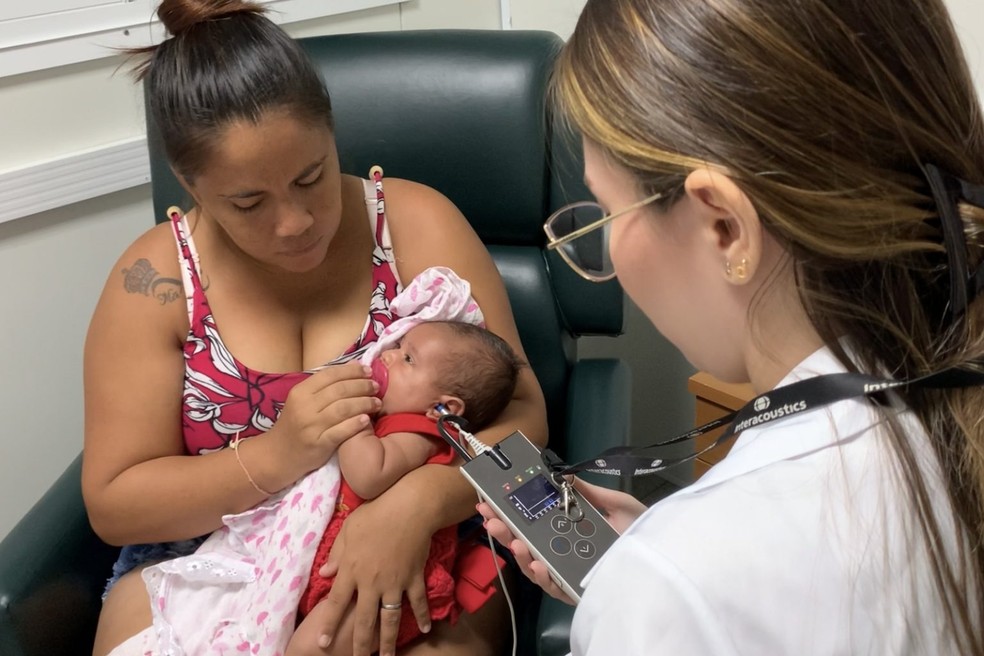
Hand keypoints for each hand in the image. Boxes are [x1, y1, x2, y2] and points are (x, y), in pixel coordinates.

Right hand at [272, 361, 380, 477]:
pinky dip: (355, 424)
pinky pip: (341, 431)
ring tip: (377, 403)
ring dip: (364, 403)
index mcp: (300, 392)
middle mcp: (304, 407)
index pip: (330, 375)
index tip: (369, 371)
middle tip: (376, 387)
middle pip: (340, 390)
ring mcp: (311, 426)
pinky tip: (366, 419)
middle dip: (362, 386)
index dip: (352, 371)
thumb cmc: (294, 425)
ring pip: (343, 408)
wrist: (276, 456)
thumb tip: (354, 365)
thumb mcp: (302, 401)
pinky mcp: (318, 444)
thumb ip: (325, 385)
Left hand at [314, 493, 433, 655]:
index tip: (322, 644)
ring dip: (388, 641)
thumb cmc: (375, 514)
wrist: (409, 508)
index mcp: (351, 570)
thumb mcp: (348, 530)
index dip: (329, 625)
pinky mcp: (414, 578)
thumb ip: (336, 554)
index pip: (336, 603)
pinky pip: (417, 602)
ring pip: (390, 619)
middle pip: (364, 620)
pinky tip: (425, 629)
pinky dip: (421, 615)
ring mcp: (394, 583)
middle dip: (360, 644)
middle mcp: (371, 583)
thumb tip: (324, 574)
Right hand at [477, 479, 645, 604]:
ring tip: (513, 540)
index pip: (532, 523)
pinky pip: (554, 587)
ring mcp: (567, 573)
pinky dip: (543, 576)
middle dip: (504, 530)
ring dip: (519, 553)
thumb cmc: (642, 531)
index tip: (490, 500)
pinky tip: (537, 564)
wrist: (666, 554)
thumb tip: (563, 474)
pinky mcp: (577, 591)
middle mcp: (562, 552)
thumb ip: (587, 491)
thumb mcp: (615, 503)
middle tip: (489, 517)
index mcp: (567, 531)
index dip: (510, 513)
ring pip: (533, 566)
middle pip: (526, 544)